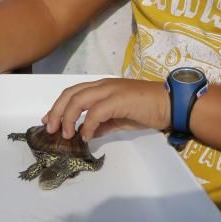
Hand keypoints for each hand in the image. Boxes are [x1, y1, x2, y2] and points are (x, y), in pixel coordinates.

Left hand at [43, 78, 169, 140]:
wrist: (170, 104)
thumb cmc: (148, 109)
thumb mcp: (120, 119)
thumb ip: (103, 124)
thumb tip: (87, 133)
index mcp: (103, 87)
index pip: (74, 92)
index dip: (58, 107)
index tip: (50, 121)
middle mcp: (103, 85)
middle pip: (70, 93)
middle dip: (57, 111)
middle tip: (51, 129)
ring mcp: (110, 90)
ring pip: (78, 99)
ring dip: (68, 117)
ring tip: (66, 134)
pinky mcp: (118, 100)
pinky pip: (96, 112)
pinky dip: (87, 124)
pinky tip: (87, 136)